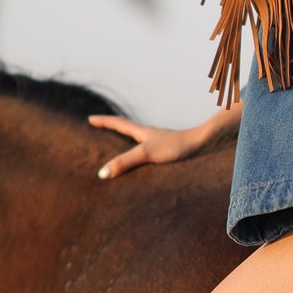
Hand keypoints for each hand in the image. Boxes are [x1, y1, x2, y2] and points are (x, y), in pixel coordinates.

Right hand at [89, 104, 240, 179]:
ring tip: (116, 149)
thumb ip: (125, 162)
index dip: (103, 121)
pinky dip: (138, 156)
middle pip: (127, 130)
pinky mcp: (168, 153)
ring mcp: (159, 143)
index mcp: (142, 132)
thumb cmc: (176, 146)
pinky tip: (142, 166)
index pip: (118, 123)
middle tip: (99, 130)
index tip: (90, 118)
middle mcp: (149, 135)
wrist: (203, 144)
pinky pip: (147, 152)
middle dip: (112, 130)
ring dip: (126, 143)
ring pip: (137, 141)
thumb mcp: (146, 154)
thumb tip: (102, 173)